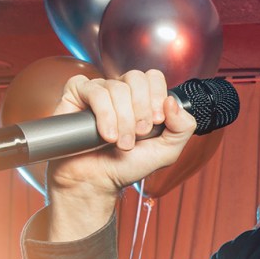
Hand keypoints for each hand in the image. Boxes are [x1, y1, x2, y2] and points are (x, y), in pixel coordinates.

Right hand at [46, 69, 198, 200]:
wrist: (97, 181)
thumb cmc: (127, 166)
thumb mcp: (167, 152)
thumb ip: (183, 128)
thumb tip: (171, 102)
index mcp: (142, 99)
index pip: (153, 77)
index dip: (156, 96)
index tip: (156, 122)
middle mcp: (121, 91)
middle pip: (136, 78)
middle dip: (141, 110)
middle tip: (139, 134)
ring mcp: (99, 91)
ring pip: (116, 88)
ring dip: (123, 120)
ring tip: (120, 143)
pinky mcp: (77, 95)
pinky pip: (93, 90)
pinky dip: (103, 113)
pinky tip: (106, 134)